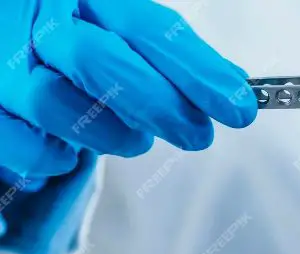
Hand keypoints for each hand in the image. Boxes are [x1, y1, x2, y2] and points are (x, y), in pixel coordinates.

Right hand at [0, 0, 257, 178]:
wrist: (10, 44)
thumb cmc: (72, 43)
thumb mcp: (120, 30)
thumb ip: (170, 54)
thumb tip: (234, 84)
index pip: (146, 25)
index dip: (197, 69)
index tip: (240, 108)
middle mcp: (33, 15)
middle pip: (96, 57)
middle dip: (157, 103)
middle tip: (197, 135)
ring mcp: (1, 59)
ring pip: (51, 101)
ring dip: (108, 132)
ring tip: (133, 139)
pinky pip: (16, 141)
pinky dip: (50, 155)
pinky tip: (69, 153)